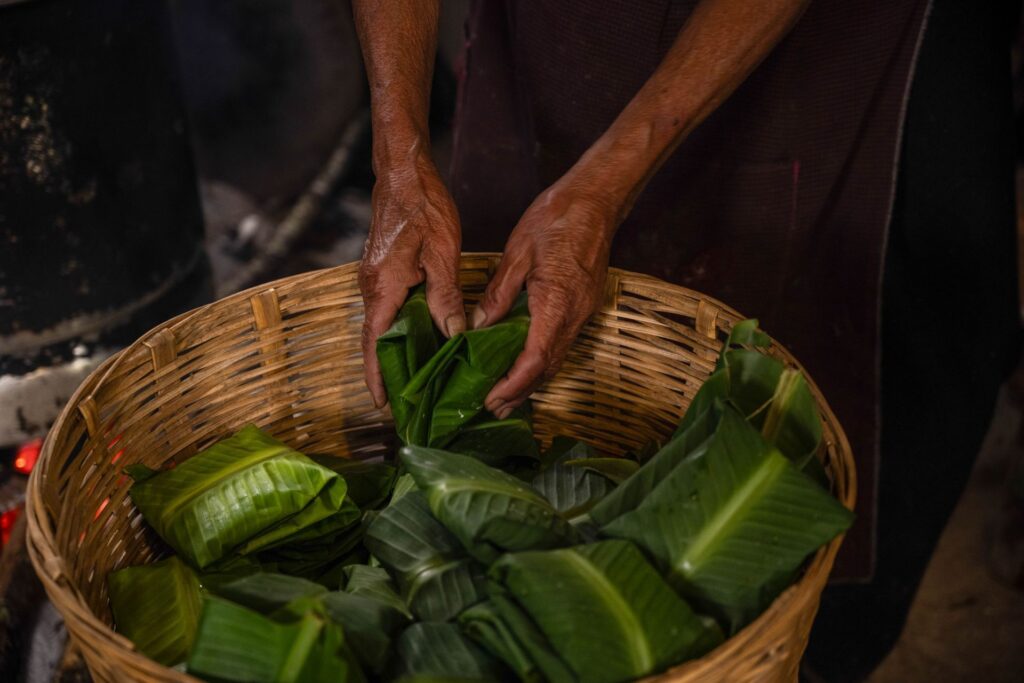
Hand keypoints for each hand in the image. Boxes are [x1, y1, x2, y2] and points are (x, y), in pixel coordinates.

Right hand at [359, 151, 463, 407]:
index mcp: (383, 287)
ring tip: (412, 382)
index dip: (378, 375)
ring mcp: (374, 280)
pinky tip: (419, 342)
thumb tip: (453, 334)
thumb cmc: (423, 207)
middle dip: (385, 373)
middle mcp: (372, 287)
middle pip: (375, 340)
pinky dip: (399, 331)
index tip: (383, 404)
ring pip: (382, 325)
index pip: (375, 342)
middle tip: (402, 404)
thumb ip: (445, 296)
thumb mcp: (442, 252)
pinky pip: (389, 310)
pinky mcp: (383, 272)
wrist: (403, 173)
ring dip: (393, 353)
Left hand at [473, 183, 617, 417]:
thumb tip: (478, 327)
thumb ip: (498, 294)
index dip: (512, 385)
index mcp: (556, 303)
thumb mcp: (517, 253)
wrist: (596, 200)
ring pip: (557, 358)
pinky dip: (543, 360)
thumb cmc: (556, 218)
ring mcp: (584, 312)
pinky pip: (563, 342)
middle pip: (547, 368)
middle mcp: (574, 315)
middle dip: (520, 392)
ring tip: (505, 394)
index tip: (491, 399)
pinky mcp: (585, 305)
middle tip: (491, 408)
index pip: (534, 359)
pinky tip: (525, 363)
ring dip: (532, 380)